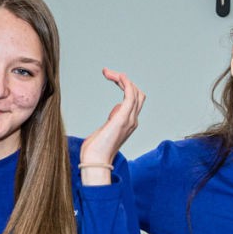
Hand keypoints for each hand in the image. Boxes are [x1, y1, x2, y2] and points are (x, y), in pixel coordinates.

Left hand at [78, 68, 144, 184]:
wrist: (94, 160)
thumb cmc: (95, 149)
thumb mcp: (105, 131)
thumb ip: (111, 121)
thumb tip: (114, 112)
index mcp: (128, 123)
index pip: (133, 99)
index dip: (125, 86)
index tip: (111, 77)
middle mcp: (132, 120)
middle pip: (137, 93)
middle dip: (124, 80)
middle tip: (107, 73)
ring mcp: (129, 119)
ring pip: (135, 92)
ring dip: (122, 79)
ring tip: (108, 73)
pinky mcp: (123, 118)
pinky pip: (130, 95)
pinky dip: (125, 83)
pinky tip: (117, 76)